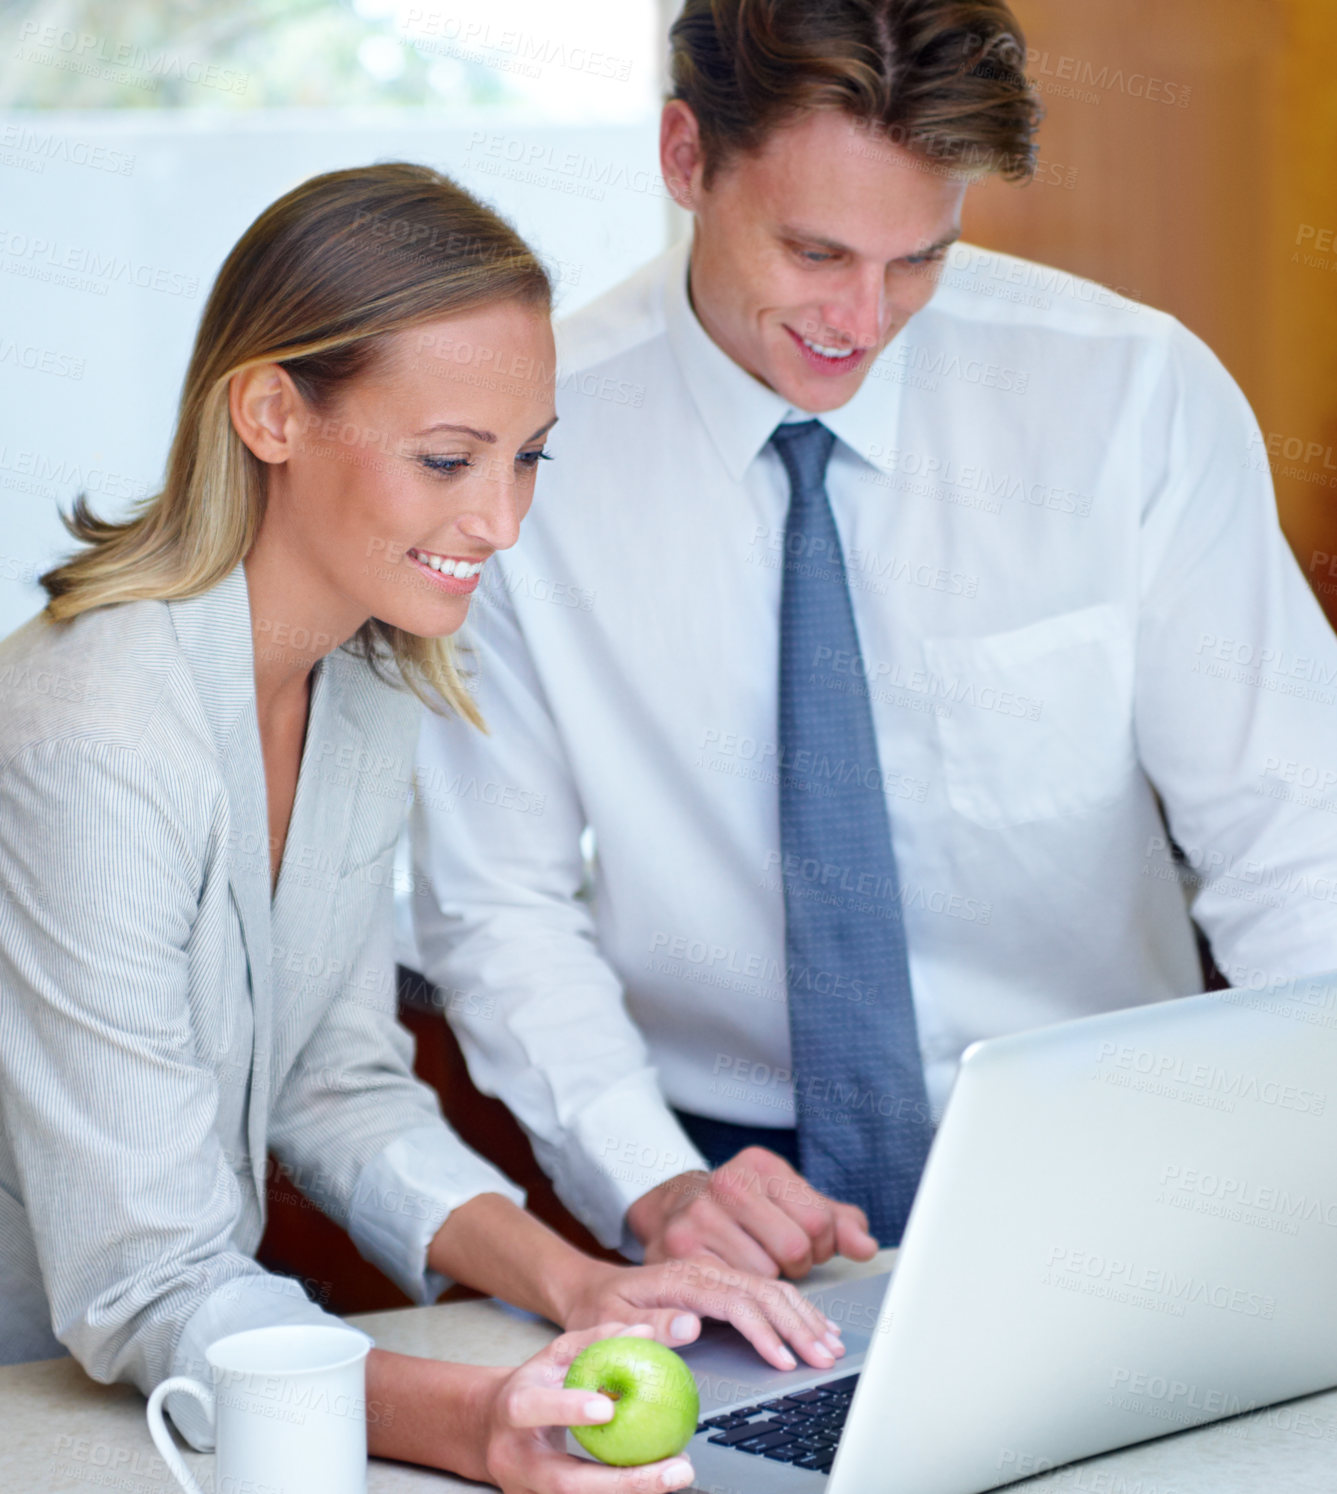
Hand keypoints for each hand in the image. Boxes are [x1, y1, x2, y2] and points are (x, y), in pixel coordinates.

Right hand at [482, 1323, 694, 1493]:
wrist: (487, 1430)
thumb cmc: (531, 1386)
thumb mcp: (554, 1355)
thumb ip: (596, 1341)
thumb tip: (643, 1331)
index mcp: (513, 1409)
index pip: (532, 1409)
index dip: (567, 1410)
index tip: (608, 1407)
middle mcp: (515, 1459)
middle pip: (566, 1483)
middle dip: (625, 1482)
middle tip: (675, 1469)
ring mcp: (527, 1491)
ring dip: (633, 1492)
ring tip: (677, 1475)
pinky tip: (659, 1483)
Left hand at [562, 1256, 843, 1373]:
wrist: (590, 1287)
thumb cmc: (598, 1308)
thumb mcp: (609, 1319)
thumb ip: (649, 1323)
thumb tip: (694, 1325)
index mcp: (681, 1279)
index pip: (735, 1301)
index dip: (764, 1331)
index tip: (786, 1361)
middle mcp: (704, 1272)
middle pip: (763, 1292)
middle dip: (799, 1325)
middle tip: (825, 1358)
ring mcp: (715, 1275)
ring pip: (771, 1289)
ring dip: (805, 1316)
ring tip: (832, 1345)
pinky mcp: (721, 1283)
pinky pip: (766, 1291)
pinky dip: (797, 1309)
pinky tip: (815, 1325)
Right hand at [626, 1146, 878, 1279]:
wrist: (673, 1211)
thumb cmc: (746, 1211)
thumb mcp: (791, 1203)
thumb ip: (837, 1222)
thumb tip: (866, 1247)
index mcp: (760, 1164)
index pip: (819, 1221)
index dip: (822, 1245)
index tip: (807, 1244)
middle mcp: (728, 1182)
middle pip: (795, 1249)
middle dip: (797, 1265)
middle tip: (780, 1260)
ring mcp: (700, 1215)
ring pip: (765, 1275)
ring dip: (768, 1284)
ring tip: (754, 1265)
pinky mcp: (680, 1250)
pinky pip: (732, 1291)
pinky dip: (742, 1295)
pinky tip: (735, 1278)